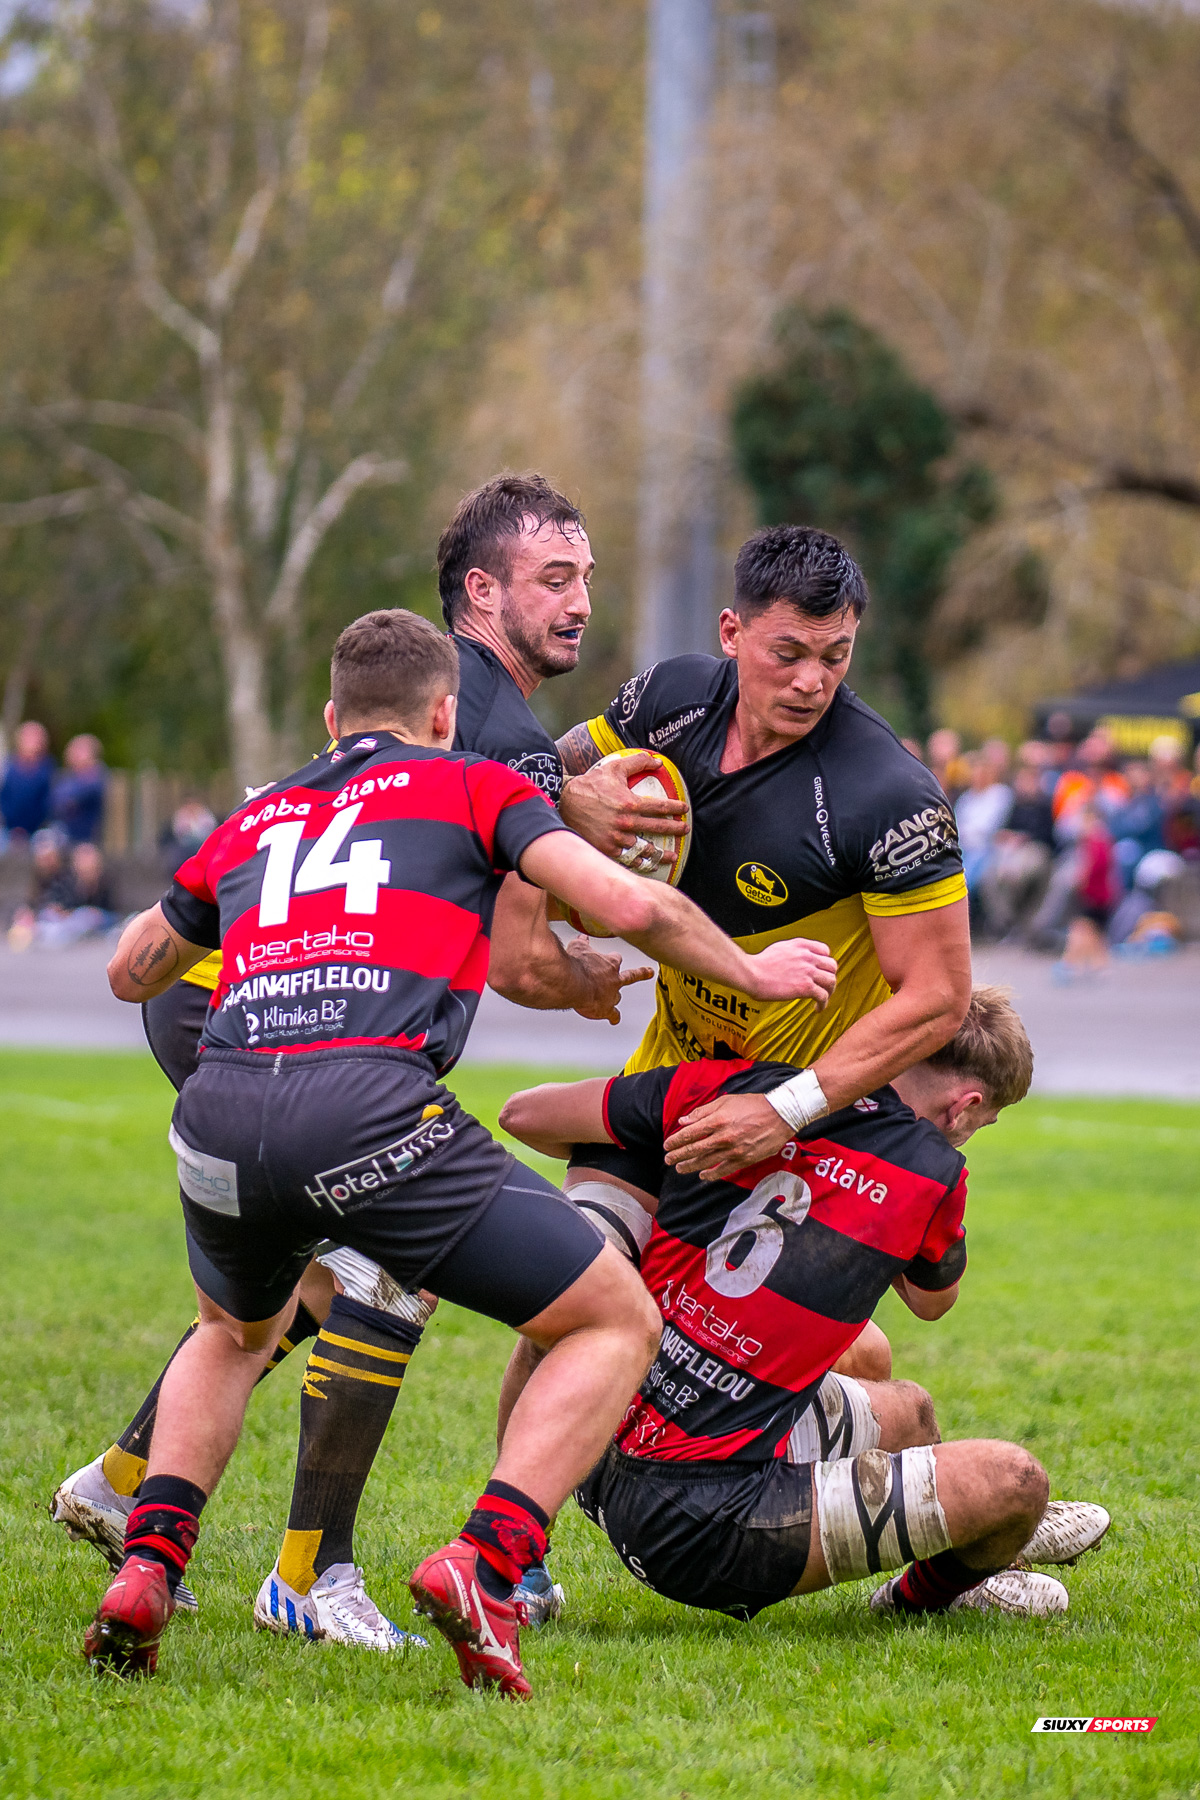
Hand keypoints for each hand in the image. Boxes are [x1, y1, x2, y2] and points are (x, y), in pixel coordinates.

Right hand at [560, 752, 686, 867]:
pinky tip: (647, 864)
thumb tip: (657, 762)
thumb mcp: (614, 768)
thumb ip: (637, 762)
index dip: (675, 808)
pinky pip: (628, 858)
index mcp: (630, 803)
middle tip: (684, 830)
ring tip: (671, 855)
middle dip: (675, 829)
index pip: (660, 807)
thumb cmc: (591, 784)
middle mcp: (626, 823)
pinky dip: (640, 862)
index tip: (684, 810)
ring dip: (661, 854)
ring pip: (645, 849)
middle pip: (658, 828)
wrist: (565, 802)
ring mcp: (617, 838)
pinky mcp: (607, 849)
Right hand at [565, 935, 655, 1023]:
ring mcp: (611, 994)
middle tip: (648, 972)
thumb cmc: (576, 965)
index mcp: (609, 963)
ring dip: (615, 997)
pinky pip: (613, 1014)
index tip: (613, 957)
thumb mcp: (578, 948)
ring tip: (614, 999)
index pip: (616, 959)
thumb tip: (581, 937)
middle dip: (639, 974)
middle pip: (630, 976)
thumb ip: (581, 943)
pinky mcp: (606, 1008)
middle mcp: (614, 979)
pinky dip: (613, 1017)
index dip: (614, 958)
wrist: (573, 983)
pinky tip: (614, 1020)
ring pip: (617, 996)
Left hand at [664, 1093, 791, 1179]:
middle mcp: (723, 1137)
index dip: (676, 1141)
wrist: (781, 1115)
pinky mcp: (744, 1159)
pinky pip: (723, 1170)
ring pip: (706, 1162)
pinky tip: (702, 1176)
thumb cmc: (753, 1104)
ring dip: (690, 1166)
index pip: (689, 1133)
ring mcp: (734, 1150)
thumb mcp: (726, 1101)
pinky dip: (711, 1175)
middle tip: (668, 1160)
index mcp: (717, 1120)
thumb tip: (683, 1121)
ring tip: (680, 1168)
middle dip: (678, 1156)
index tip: (667, 1145)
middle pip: (694, 1150)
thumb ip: (703, 1112)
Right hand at [739, 937, 836, 1004]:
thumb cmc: (759, 964)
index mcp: (800, 945)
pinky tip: (817, 1008)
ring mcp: (808, 971)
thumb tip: (795, 960)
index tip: (821, 970)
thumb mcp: (779, 948)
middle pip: (832, 966)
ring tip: (823, 999)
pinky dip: (823, 1004)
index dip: (825, 962)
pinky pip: (823, 996)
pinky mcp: (805, 987)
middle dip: (830, 976)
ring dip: (829, 991)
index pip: (825, 950)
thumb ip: (792, 952)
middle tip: (824, 985)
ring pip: (831, 981)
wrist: (751, 973)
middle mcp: (807, 956)